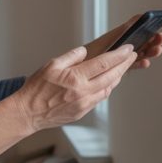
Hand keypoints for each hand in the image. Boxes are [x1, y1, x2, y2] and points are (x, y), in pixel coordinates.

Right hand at [14, 44, 136, 131]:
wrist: (29, 113)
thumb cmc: (37, 89)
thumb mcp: (51, 65)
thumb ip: (71, 57)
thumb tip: (84, 52)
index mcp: (75, 78)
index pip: (104, 63)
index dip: (119, 55)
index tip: (129, 48)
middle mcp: (83, 92)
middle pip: (111, 76)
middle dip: (124, 64)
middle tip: (132, 55)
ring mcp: (84, 104)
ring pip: (108, 89)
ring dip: (117, 77)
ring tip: (122, 67)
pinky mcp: (82, 112)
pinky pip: (99, 99)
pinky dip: (106, 89)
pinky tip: (107, 82)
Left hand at [84, 15, 161, 70]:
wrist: (79, 66)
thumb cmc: (92, 49)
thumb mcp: (111, 37)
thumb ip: (126, 28)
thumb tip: (140, 17)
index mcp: (120, 37)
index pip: (137, 31)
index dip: (149, 29)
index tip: (157, 27)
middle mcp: (122, 47)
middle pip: (141, 42)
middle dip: (152, 41)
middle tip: (161, 39)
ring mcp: (121, 58)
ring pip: (140, 54)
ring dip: (149, 52)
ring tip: (157, 50)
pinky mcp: (119, 68)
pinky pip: (132, 65)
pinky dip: (140, 64)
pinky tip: (146, 62)